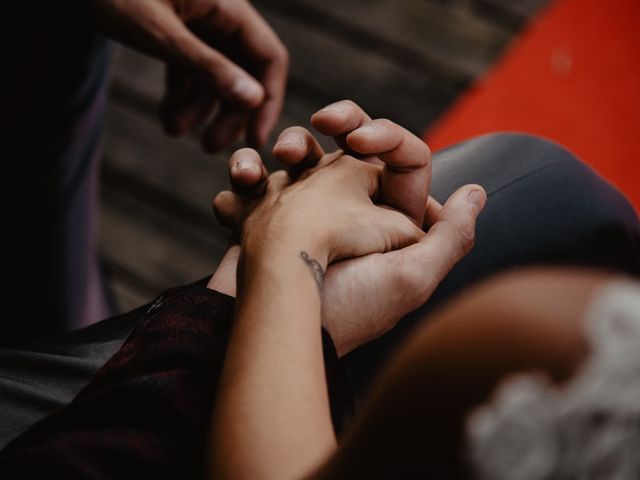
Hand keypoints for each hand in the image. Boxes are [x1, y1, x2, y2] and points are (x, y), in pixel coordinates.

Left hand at [95, 0, 287, 150]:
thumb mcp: (159, 32)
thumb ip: (207, 67)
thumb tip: (254, 101)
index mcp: (227, 5)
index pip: (269, 57)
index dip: (268, 100)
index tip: (255, 140)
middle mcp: (218, 12)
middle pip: (243, 70)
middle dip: (227, 111)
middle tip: (209, 148)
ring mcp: (195, 19)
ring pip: (214, 72)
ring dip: (197, 106)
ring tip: (171, 129)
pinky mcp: (174, 27)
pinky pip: (189, 66)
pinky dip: (180, 92)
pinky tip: (166, 115)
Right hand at [210, 101, 485, 354]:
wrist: (270, 333)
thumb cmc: (343, 306)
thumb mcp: (411, 278)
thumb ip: (451, 237)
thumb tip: (477, 193)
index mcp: (391, 225)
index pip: (405, 162)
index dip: (387, 137)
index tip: (358, 139)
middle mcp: (354, 217)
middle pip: (354, 150)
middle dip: (339, 127)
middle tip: (323, 120)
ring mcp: (308, 218)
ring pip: (305, 159)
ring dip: (288, 146)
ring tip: (269, 160)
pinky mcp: (267, 223)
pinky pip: (262, 184)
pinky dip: (246, 176)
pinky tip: (244, 182)